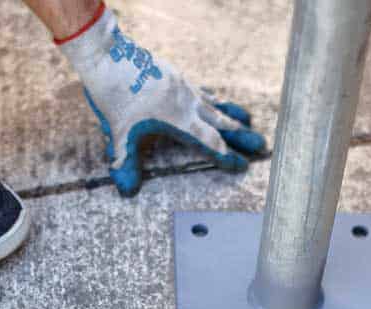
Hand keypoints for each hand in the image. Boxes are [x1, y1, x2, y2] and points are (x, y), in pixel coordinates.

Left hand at [60, 6, 266, 195]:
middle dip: (241, 137)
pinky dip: (212, 98)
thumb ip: (126, 162)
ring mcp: (183, 87)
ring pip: (215, 104)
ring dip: (232, 115)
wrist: (109, 56)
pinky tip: (215, 98)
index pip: (210, 143)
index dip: (227, 157)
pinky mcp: (175, 75)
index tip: (243, 166)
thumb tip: (127, 191)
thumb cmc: (114, 95)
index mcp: (179, 120)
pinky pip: (201, 90)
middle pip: (221, 123)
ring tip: (248, 120)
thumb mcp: (118, 134)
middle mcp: (187, 104)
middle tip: (261, 145)